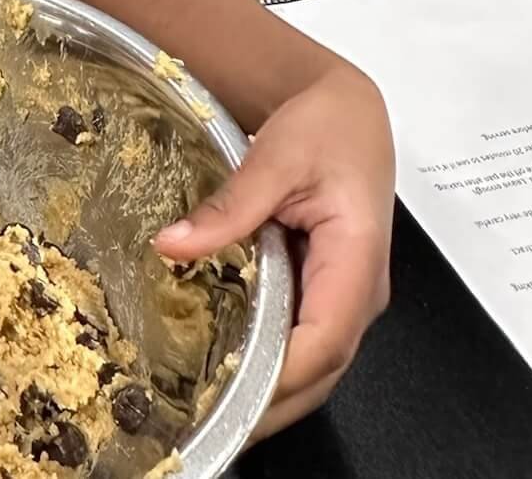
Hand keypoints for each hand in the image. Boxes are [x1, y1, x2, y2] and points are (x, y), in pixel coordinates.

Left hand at [155, 63, 394, 437]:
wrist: (348, 110)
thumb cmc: (325, 127)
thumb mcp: (274, 157)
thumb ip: (229, 207)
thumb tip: (173, 246)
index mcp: (356, 260)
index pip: (324, 339)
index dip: (278, 374)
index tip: (228, 391)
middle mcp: (359, 292)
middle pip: (321, 369)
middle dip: (269, 403)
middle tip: (207, 420)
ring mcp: (346, 297)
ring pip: (315, 364)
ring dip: (270, 390)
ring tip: (212, 407)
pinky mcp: (328, 292)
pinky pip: (304, 340)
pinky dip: (272, 363)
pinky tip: (229, 369)